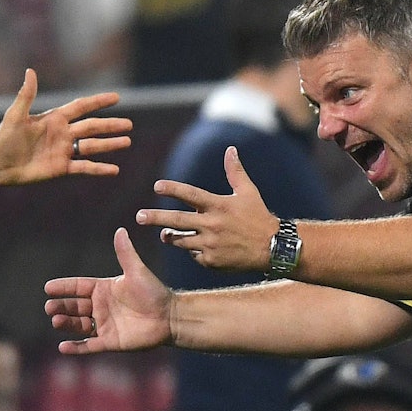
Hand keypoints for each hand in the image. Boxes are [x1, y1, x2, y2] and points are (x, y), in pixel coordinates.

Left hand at [0, 69, 129, 186]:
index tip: (116, 97)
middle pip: (92, 127)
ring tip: (127, 141)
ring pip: (92, 146)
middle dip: (110, 125)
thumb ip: (26, 95)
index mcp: (54, 118)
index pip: (81, 107)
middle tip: (129, 124)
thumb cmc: (4, 137)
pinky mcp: (61, 167)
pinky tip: (114, 169)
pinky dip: (99, 169)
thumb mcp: (16, 114)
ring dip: (109, 144)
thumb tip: (30, 71)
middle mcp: (62, 133)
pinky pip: (84, 167)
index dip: (98, 102)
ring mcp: (63, 151)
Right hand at [45, 228, 172, 354]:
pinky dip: (76, 347)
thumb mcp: (137, 271)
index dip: (64, 287)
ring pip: (79, 325)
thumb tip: (121, 230)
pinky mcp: (110, 342)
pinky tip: (63, 347)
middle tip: (49, 307)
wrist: (170, 316)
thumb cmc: (154, 292)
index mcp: (103, 289)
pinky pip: (89, 345)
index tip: (48, 287)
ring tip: (56, 321)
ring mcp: (104, 325)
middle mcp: (101, 307)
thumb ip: (125, 253)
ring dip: (66, 324)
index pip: (78, 287)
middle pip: (74, 306)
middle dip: (61, 307)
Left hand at [136, 146, 280, 272]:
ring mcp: (211, 244)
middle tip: (139, 217)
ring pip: (180, 241)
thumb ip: (235, 172)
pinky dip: (193, 251)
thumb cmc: (258, 217)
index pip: (190, 195)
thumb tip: (230, 149)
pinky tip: (199, 247)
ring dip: (170, 236)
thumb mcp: (249, 192)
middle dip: (155, 218)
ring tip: (164, 234)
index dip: (173, 189)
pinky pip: (194, 255)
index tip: (157, 186)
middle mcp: (212, 224)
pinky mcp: (211, 261)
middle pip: (176, 220)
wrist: (273, 248)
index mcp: (218, 205)